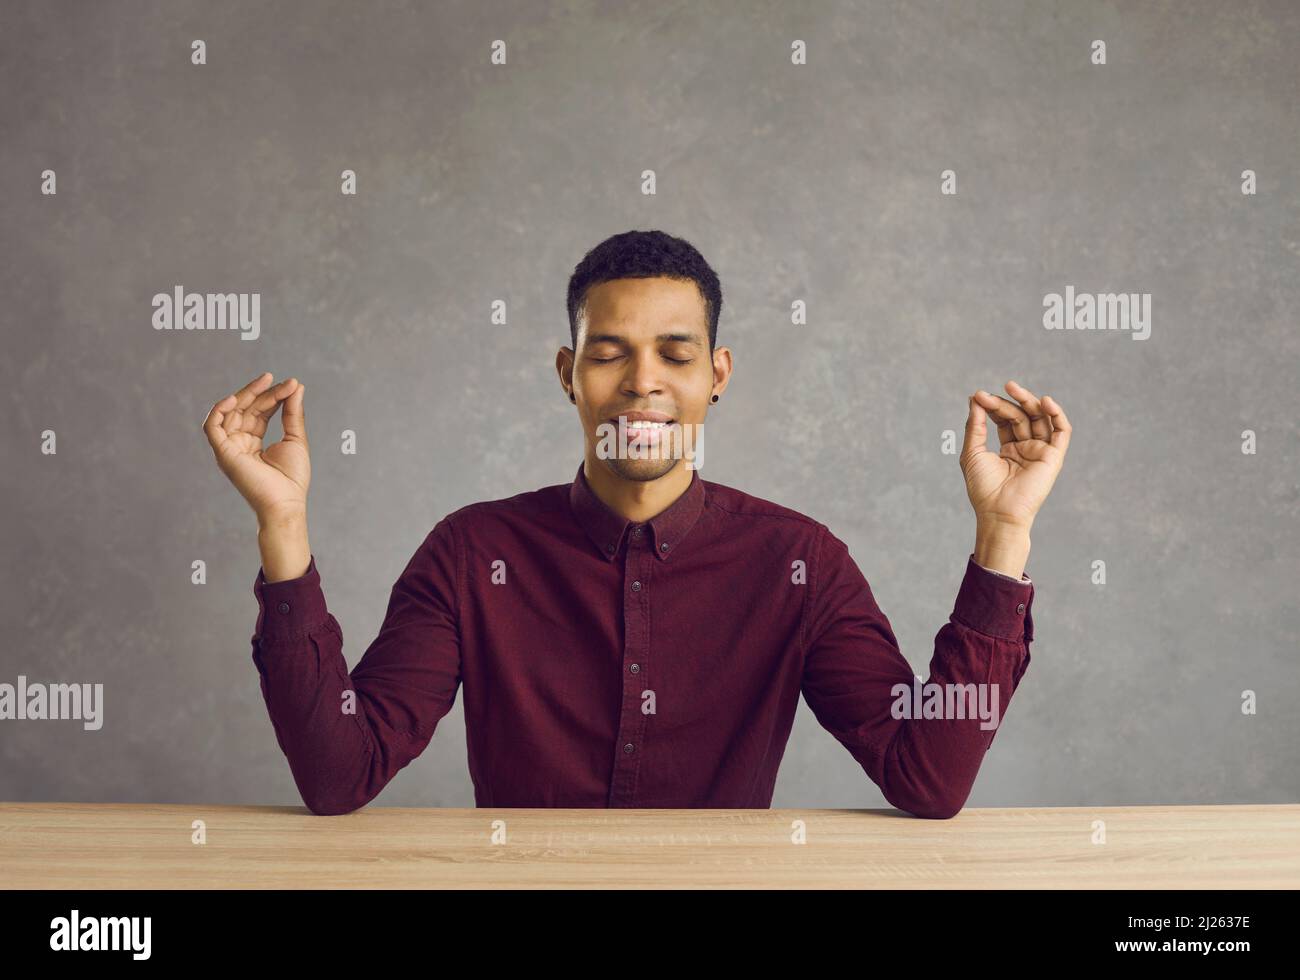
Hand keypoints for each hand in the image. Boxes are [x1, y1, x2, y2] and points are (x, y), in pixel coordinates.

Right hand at [203, 372, 309, 522]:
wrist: (286, 503)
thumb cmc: (292, 478)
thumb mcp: (295, 439)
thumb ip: (293, 413)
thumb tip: (296, 386)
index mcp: (254, 442)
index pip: (259, 412)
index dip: (273, 396)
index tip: (291, 384)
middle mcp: (239, 443)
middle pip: (245, 409)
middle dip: (262, 392)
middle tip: (277, 379)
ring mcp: (229, 448)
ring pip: (231, 412)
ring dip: (247, 394)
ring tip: (266, 382)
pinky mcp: (223, 454)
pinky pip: (212, 427)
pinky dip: (219, 410)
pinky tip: (237, 397)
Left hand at [960, 380, 1070, 530]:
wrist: (998, 512)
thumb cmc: (983, 488)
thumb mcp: (973, 452)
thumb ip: (975, 426)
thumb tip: (974, 399)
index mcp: (1008, 449)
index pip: (1004, 420)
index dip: (993, 406)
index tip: (978, 397)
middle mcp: (1026, 448)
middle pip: (1020, 416)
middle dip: (1007, 402)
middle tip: (989, 394)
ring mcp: (1040, 452)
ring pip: (1039, 419)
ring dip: (1029, 401)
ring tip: (1012, 388)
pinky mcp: (1053, 457)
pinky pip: (1062, 432)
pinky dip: (1057, 415)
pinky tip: (1045, 401)